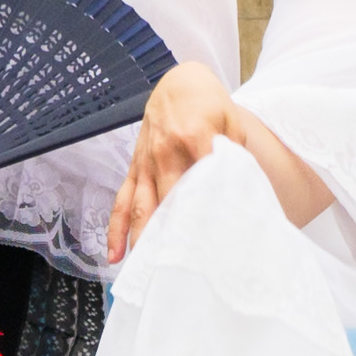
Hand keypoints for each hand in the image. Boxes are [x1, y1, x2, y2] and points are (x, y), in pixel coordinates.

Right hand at [109, 62, 233, 261]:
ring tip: (146, 271)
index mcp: (196, 140)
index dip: (207, 215)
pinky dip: (116, 229)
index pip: (202, 185)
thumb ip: (234, 157)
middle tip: (179, 271)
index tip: (213, 245)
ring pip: (141, 208)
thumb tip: (240, 193)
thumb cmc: (210, 105)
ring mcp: (146, 164)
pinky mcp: (134, 170)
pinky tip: (115, 255)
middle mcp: (165, 154)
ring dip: (142, 240)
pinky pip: (121, 201)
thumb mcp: (232, 125)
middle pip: (168, 203)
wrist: (179, 84)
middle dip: (173, 238)